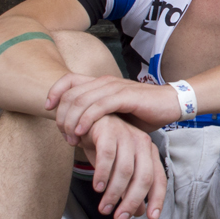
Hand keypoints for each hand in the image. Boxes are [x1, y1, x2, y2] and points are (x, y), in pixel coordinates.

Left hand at [46, 73, 180, 142]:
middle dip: (61, 116)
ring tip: (71, 138)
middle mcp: (105, 81)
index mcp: (101, 82)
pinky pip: (98, 107)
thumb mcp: (116, 113)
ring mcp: (114, 88)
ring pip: (80, 101)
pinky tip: (81, 132)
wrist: (172, 104)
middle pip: (70, 94)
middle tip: (63, 135)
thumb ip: (98, 116)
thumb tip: (77, 129)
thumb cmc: (144, 112)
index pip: (68, 79)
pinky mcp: (125, 96)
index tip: (47, 110)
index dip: (54, 92)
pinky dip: (85, 120)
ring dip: (70, 121)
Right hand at [78, 114, 167, 218]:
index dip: (157, 199)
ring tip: (104, 208)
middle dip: (132, 201)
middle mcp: (142, 143)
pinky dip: (102, 174)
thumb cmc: (104, 146)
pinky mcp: (109, 130)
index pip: (158, 179)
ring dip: (114, 193)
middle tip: (120, 218)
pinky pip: (107, 156)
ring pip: (125, 170)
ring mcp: (126, 135)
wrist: (85, 120)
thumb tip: (138, 212)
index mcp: (149, 152)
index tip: (152, 218)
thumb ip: (129, 188)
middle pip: (143, 177)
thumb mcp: (118, 170)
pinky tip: (97, 187)